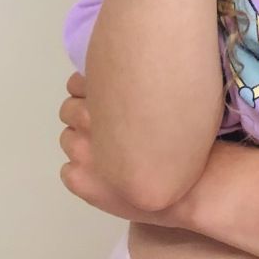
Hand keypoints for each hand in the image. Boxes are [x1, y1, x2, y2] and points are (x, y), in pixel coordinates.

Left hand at [58, 70, 181, 227]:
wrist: (191, 184)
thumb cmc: (185, 140)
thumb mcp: (169, 98)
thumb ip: (139, 86)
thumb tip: (123, 74)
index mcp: (109, 94)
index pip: (76, 83)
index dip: (89, 90)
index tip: (103, 99)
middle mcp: (88, 119)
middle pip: (68, 109)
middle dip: (83, 114)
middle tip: (105, 126)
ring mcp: (81, 151)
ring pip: (67, 139)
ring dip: (81, 142)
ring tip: (107, 152)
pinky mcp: (79, 180)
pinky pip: (67, 171)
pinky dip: (81, 171)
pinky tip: (105, 174)